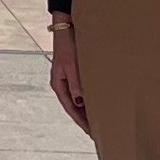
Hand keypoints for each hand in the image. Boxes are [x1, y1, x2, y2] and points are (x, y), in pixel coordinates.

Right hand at [47, 15, 88, 132]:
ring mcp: (69, 79)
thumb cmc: (68, 44)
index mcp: (58, 84)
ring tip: (101, 120)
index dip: (82, 122)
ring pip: (79, 100)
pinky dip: (90, 98)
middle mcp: (63, 84)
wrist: (67, 27)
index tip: (92, 132)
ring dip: (88, 109)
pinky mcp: (75, 73)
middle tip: (99, 131)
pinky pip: (82, 91)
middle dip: (85, 119)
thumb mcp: (71, 66)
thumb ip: (76, 84)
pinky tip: (99, 102)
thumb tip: (80, 103)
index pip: (70, 109)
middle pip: (74, 107)